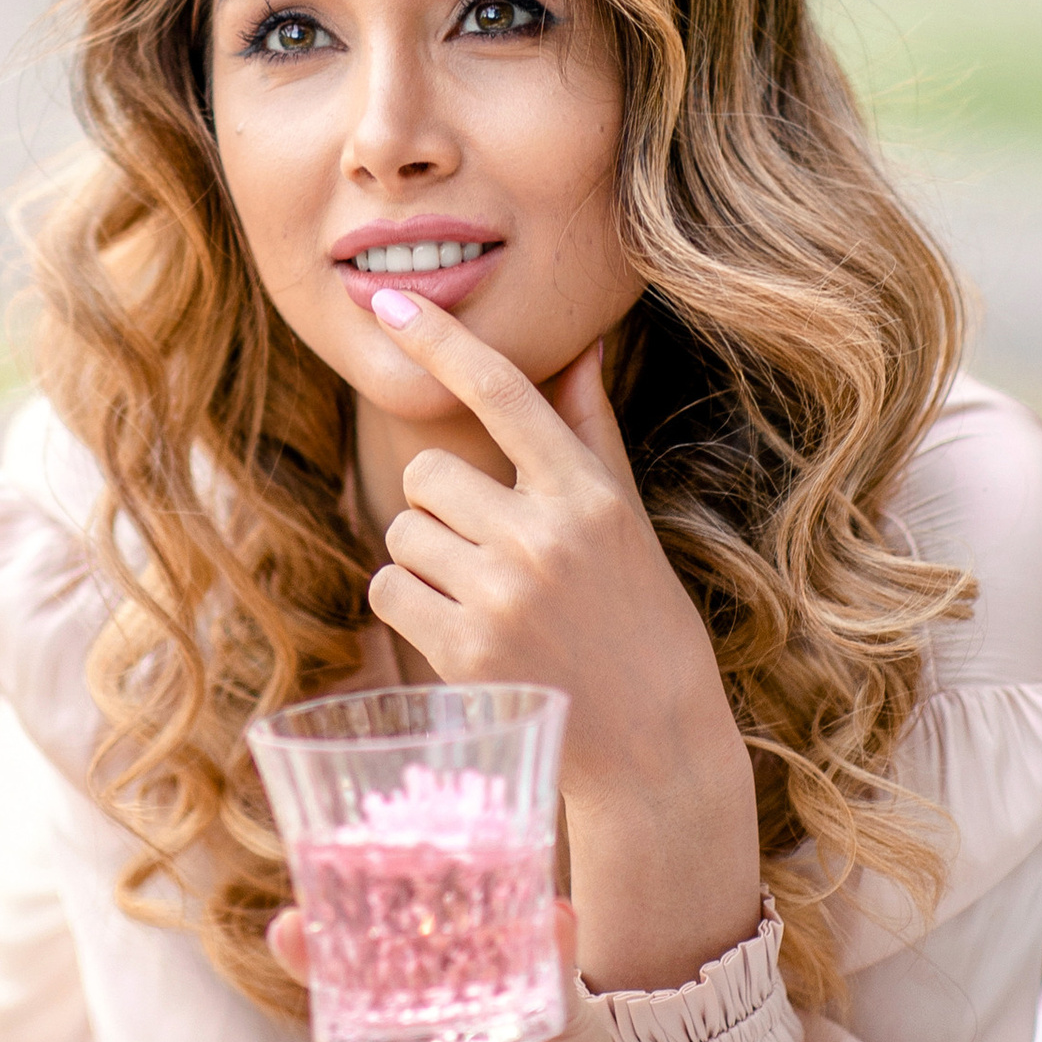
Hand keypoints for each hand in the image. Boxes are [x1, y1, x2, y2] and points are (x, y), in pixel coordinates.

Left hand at [363, 288, 762, 994]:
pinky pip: (388, 590)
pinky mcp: (464, 651)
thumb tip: (582, 346)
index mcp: (584, 492)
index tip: (390, 300)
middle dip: (443, 506)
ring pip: (402, 533)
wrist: (653, 742)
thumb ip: (589, 431)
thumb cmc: (636, 613)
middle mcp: (543, 536)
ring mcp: (502, 596)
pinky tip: (462, 630)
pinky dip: (409, 606)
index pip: (503, 391)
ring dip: (425, 559)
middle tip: (491, 548)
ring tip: (485, 596)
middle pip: (428, 472)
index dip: (442, 339)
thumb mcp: (623, 516)